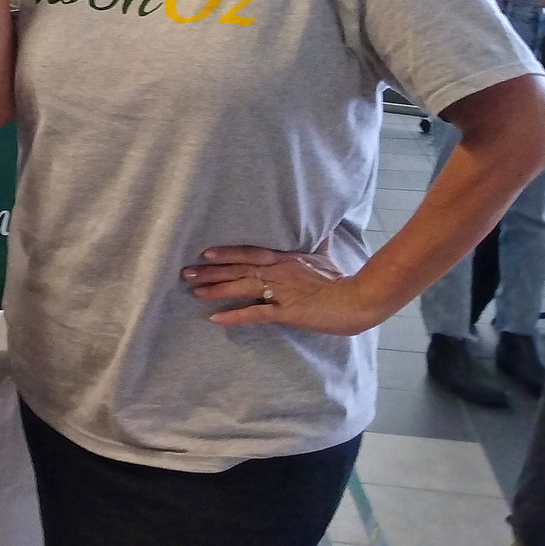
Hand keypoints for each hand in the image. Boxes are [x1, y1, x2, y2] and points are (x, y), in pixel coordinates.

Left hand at [183, 244, 383, 335]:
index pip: (250, 252)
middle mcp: (279, 272)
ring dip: (217, 290)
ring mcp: (282, 291)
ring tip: (194, 292)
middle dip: (211, 272)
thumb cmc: (341, 280)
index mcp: (286, 259)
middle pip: (240, 269)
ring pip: (243, 288)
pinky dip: (235, 315)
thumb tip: (321, 227)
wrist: (359, 299)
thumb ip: (317, 242)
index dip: (227, 253)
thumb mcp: (326, 256)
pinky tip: (216, 318)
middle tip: (185, 272)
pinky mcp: (287, 311)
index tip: (204, 253)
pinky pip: (256, 313)